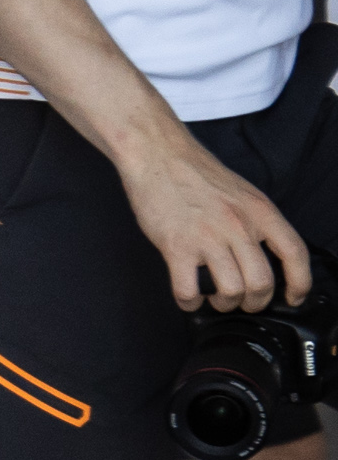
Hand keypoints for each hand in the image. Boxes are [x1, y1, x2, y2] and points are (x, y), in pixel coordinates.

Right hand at [117, 127, 311, 311]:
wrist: (159, 155)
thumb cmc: (197, 174)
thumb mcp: (243, 193)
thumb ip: (256, 222)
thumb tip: (263, 254)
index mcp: (260, 212)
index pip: (294, 254)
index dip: (300, 283)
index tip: (293, 297)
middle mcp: (238, 226)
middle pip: (262, 283)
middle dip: (255, 303)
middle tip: (245, 303)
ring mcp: (207, 238)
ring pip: (230, 291)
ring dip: (225, 304)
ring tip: (216, 300)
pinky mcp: (176, 247)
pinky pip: (188, 290)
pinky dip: (190, 303)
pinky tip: (189, 298)